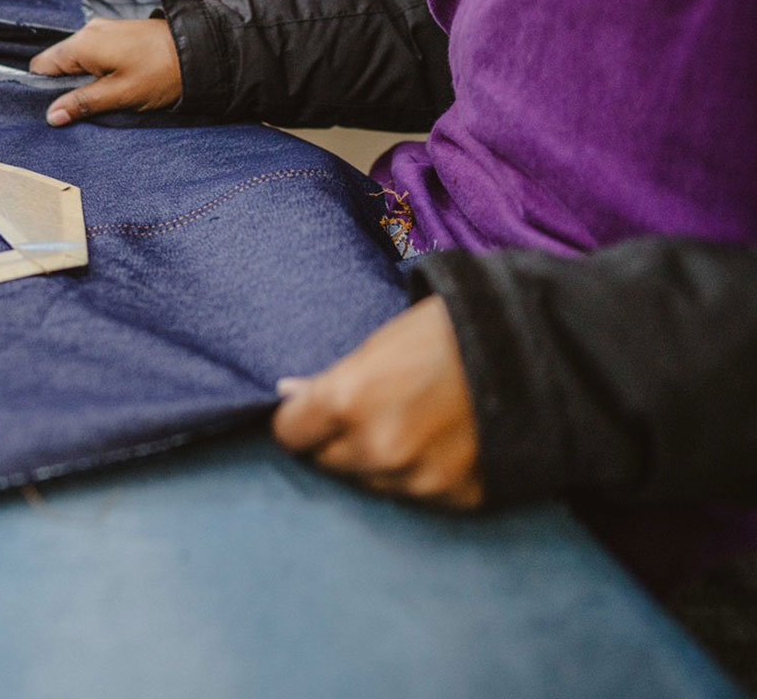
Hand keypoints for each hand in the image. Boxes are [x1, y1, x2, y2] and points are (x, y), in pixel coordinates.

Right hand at [28, 18, 183, 125]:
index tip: (56, 109)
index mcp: (83, 45)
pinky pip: (93, 53)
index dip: (43, 90)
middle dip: (64, 86)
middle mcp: (88, 31)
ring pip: (76, 59)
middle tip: (81, 108)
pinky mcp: (117, 33)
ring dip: (82, 79)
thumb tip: (52, 116)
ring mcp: (103, 29)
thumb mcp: (120, 95)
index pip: (41, 66)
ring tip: (101, 97)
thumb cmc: (162, 72)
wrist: (200, 49)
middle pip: (58, 62)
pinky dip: (95, 70)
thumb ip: (83, 104)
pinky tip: (112, 83)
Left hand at [272, 296, 484, 509]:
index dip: (299, 421)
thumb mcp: (380, 344)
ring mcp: (419, 479)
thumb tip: (288, 395)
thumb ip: (331, 379)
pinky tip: (441, 445)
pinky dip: (421, 475)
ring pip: (370, 483)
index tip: (310, 414)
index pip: (289, 434)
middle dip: (337, 443)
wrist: (541, 350)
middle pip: (326, 463)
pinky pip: (417, 496)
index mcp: (348, 401)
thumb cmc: (450, 332)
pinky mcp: (457, 498)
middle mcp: (377, 448)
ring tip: (410, 427)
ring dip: (377, 464)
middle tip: (366, 416)